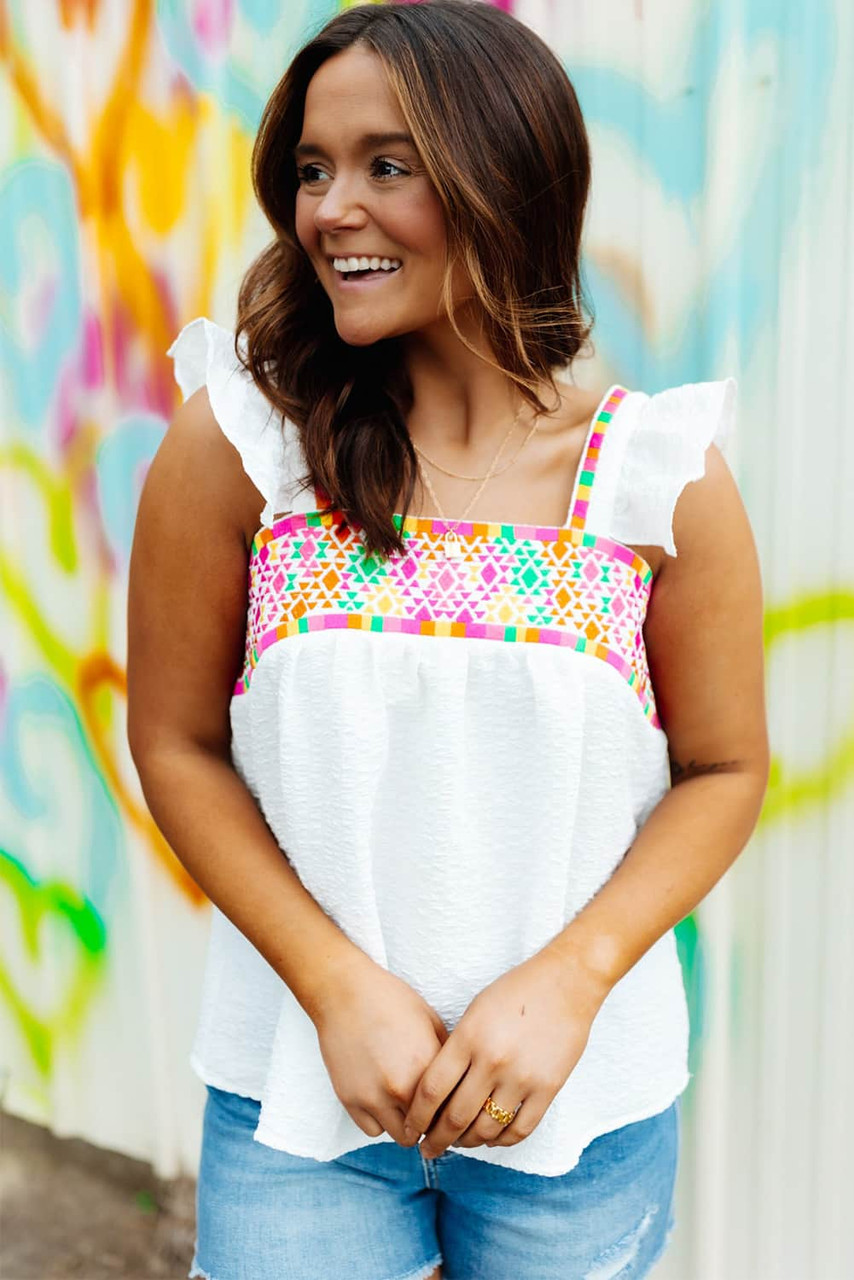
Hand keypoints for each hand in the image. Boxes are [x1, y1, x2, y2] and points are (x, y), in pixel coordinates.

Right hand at [313, 953, 449, 1147]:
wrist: (344, 992)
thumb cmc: (390, 1000)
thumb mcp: (430, 1022)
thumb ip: (445, 1057)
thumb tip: (460, 1082)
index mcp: (427, 1066)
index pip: (452, 1108)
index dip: (454, 1109)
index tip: (453, 1108)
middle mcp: (401, 1087)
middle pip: (429, 1129)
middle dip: (433, 1122)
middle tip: (431, 1110)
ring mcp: (373, 1097)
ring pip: (401, 1136)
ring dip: (407, 1125)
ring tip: (406, 1105)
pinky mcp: (350, 1100)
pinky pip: (373, 1130)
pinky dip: (380, 1121)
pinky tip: (383, 1101)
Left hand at [401, 948, 608, 1158]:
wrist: (565, 983)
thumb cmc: (514, 993)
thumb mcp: (474, 1012)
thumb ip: (456, 1050)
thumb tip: (436, 1092)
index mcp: (469, 1037)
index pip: (432, 1090)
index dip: (416, 1116)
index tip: (409, 1128)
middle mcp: (493, 1061)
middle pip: (455, 1117)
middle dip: (436, 1139)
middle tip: (428, 1149)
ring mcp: (522, 1077)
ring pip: (485, 1129)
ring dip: (468, 1142)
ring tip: (459, 1142)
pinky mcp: (548, 1089)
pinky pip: (519, 1130)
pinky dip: (501, 1141)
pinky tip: (491, 1138)